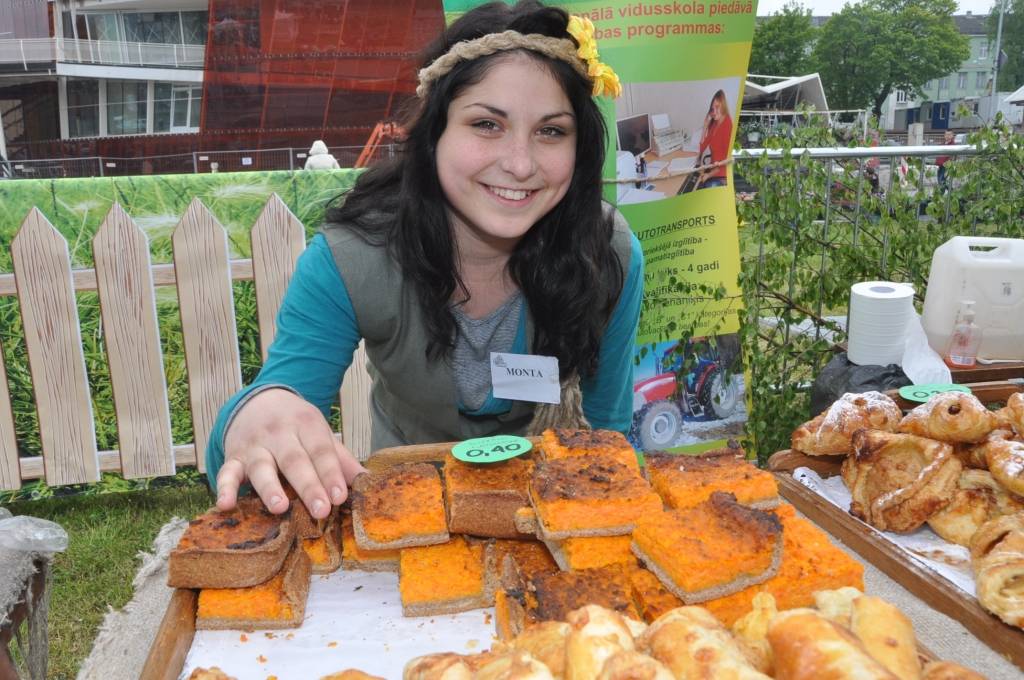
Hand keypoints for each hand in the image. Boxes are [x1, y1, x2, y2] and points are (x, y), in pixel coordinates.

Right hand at [217, 388, 365, 518]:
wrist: (258, 401)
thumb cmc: (297, 425)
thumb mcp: (320, 433)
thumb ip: (340, 458)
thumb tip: (368, 483)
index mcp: (306, 424)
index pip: (321, 450)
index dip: (331, 473)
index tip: (341, 496)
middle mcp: (279, 433)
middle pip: (295, 460)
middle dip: (308, 486)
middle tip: (321, 510)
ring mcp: (254, 445)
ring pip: (262, 467)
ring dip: (270, 488)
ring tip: (280, 507)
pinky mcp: (233, 457)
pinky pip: (226, 472)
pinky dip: (224, 488)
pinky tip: (225, 504)